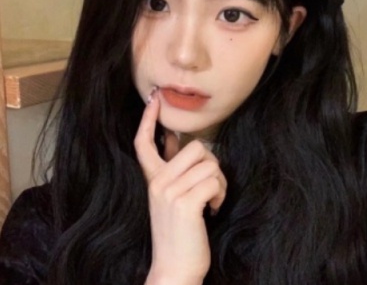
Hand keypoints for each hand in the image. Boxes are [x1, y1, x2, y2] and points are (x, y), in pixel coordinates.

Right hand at [135, 89, 226, 283]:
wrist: (173, 269)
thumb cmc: (178, 232)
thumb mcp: (169, 197)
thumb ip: (173, 170)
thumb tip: (177, 141)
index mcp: (153, 179)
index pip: (143, 143)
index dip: (148, 120)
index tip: (154, 100)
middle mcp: (158, 182)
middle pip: (196, 147)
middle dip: (212, 162)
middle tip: (210, 184)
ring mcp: (170, 192)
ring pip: (210, 164)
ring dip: (219, 181)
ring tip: (212, 200)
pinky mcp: (186, 203)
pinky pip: (214, 181)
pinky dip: (221, 194)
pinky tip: (213, 210)